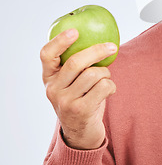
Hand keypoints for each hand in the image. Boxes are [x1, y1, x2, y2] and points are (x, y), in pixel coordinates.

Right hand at [40, 28, 117, 149]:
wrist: (81, 133)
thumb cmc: (80, 100)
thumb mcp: (71, 83)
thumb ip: (77, 66)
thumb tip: (100, 40)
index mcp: (49, 77)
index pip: (47, 55)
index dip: (59, 41)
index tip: (74, 31)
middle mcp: (53, 89)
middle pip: (76, 62)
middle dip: (98, 51)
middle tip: (112, 47)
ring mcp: (65, 101)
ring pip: (94, 74)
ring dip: (106, 74)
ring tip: (105, 80)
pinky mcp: (81, 110)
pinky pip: (103, 87)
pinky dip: (111, 86)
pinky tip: (108, 91)